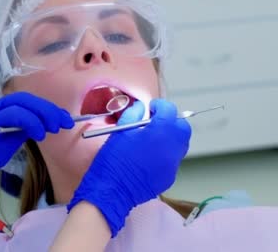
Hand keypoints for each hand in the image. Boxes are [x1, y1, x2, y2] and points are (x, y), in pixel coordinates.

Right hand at [0, 92, 73, 195]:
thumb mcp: (4, 144)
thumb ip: (19, 133)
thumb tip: (39, 128)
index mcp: (0, 111)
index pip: (27, 103)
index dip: (48, 109)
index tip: (64, 121)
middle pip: (25, 99)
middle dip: (48, 109)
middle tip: (64, 123)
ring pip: (19, 102)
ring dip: (40, 114)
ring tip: (54, 128)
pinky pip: (10, 115)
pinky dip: (27, 120)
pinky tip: (38, 132)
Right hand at [67, 99, 190, 236]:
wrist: (113, 189)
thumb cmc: (114, 158)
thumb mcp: (121, 131)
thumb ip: (133, 115)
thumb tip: (141, 107)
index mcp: (160, 132)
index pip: (169, 111)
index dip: (160, 106)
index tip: (150, 108)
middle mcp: (172, 147)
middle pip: (182, 127)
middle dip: (170, 120)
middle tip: (155, 121)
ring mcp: (173, 163)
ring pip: (180, 143)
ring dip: (170, 136)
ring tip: (152, 139)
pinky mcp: (170, 176)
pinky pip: (173, 159)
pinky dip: (165, 153)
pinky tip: (149, 156)